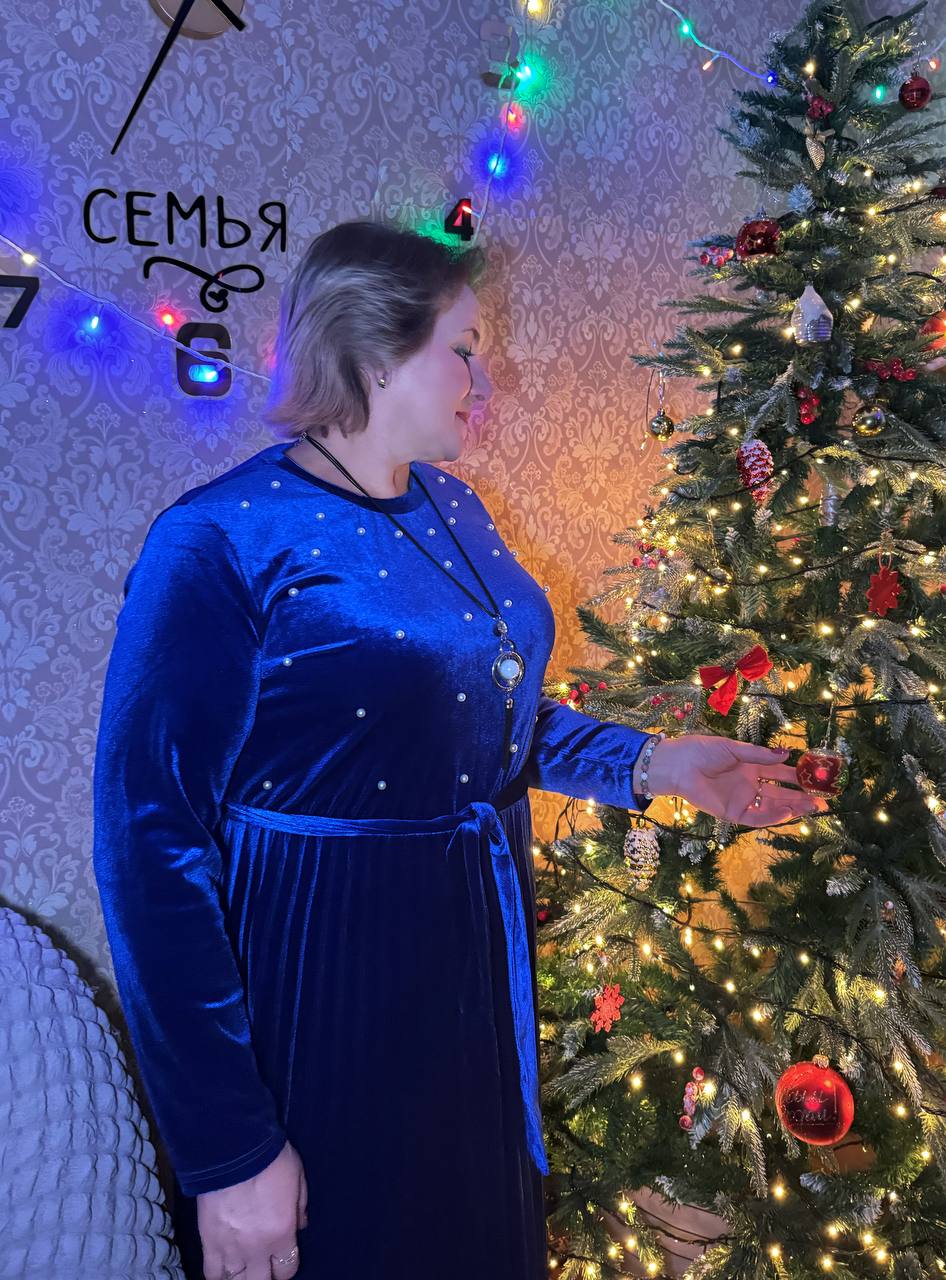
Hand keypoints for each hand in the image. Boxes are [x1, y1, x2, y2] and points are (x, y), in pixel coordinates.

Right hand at [197, 1140, 307, 1279]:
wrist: (234, 1148)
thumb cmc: (270, 1158)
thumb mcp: (298, 1177)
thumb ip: (300, 1206)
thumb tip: (301, 1225)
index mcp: (282, 1234)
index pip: (287, 1269)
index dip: (286, 1266)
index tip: (283, 1256)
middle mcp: (257, 1249)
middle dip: (265, 1276)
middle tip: (263, 1266)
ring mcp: (230, 1248)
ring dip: (242, 1277)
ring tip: (244, 1269)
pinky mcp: (208, 1241)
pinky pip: (211, 1273)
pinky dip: (218, 1275)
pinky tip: (223, 1269)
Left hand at [646, 735, 829, 826]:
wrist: (678, 765)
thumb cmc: (701, 751)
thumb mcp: (733, 749)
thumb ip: (759, 755)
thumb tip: (787, 755)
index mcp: (751, 767)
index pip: (780, 774)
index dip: (799, 777)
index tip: (817, 780)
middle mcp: (750, 785)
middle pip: (781, 793)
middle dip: (802, 798)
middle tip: (824, 801)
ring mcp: (742, 799)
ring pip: (772, 807)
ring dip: (792, 808)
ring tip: (812, 807)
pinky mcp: (732, 813)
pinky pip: (756, 818)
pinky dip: (772, 817)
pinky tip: (787, 813)